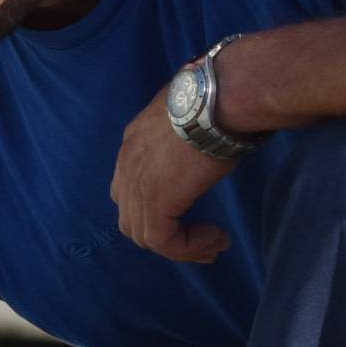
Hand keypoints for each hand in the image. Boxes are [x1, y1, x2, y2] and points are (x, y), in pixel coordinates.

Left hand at [110, 89, 237, 263]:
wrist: (218, 98)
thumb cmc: (217, 98)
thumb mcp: (192, 115)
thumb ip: (186, 133)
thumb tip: (205, 137)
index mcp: (134, 141)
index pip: (130, 187)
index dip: (155, 208)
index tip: (189, 215)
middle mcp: (126, 163)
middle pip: (131, 215)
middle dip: (164, 233)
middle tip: (199, 241)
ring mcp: (136, 184)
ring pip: (145, 233)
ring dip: (180, 245)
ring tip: (212, 245)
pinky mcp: (154, 203)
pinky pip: (163, 241)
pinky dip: (188, 248)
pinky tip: (216, 239)